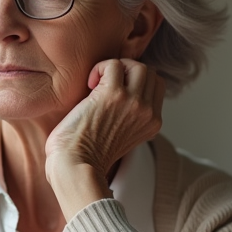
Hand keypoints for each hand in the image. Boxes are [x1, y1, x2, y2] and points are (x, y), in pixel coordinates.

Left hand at [44, 58, 164, 218]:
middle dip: (125, 72)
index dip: (134, 81)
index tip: (114, 91)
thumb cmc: (87, 154)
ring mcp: (133, 102)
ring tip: (96, 84)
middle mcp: (148, 112)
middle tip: (104, 85)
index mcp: (152, 123)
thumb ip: (129, 116)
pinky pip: (113, 64)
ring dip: (114, 67)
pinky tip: (88, 85)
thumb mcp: (122, 136)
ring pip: (136, 66)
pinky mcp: (113, 95)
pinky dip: (99, 68)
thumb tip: (119, 89)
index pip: (155, 86)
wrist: (75, 167)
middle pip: (149, 72)